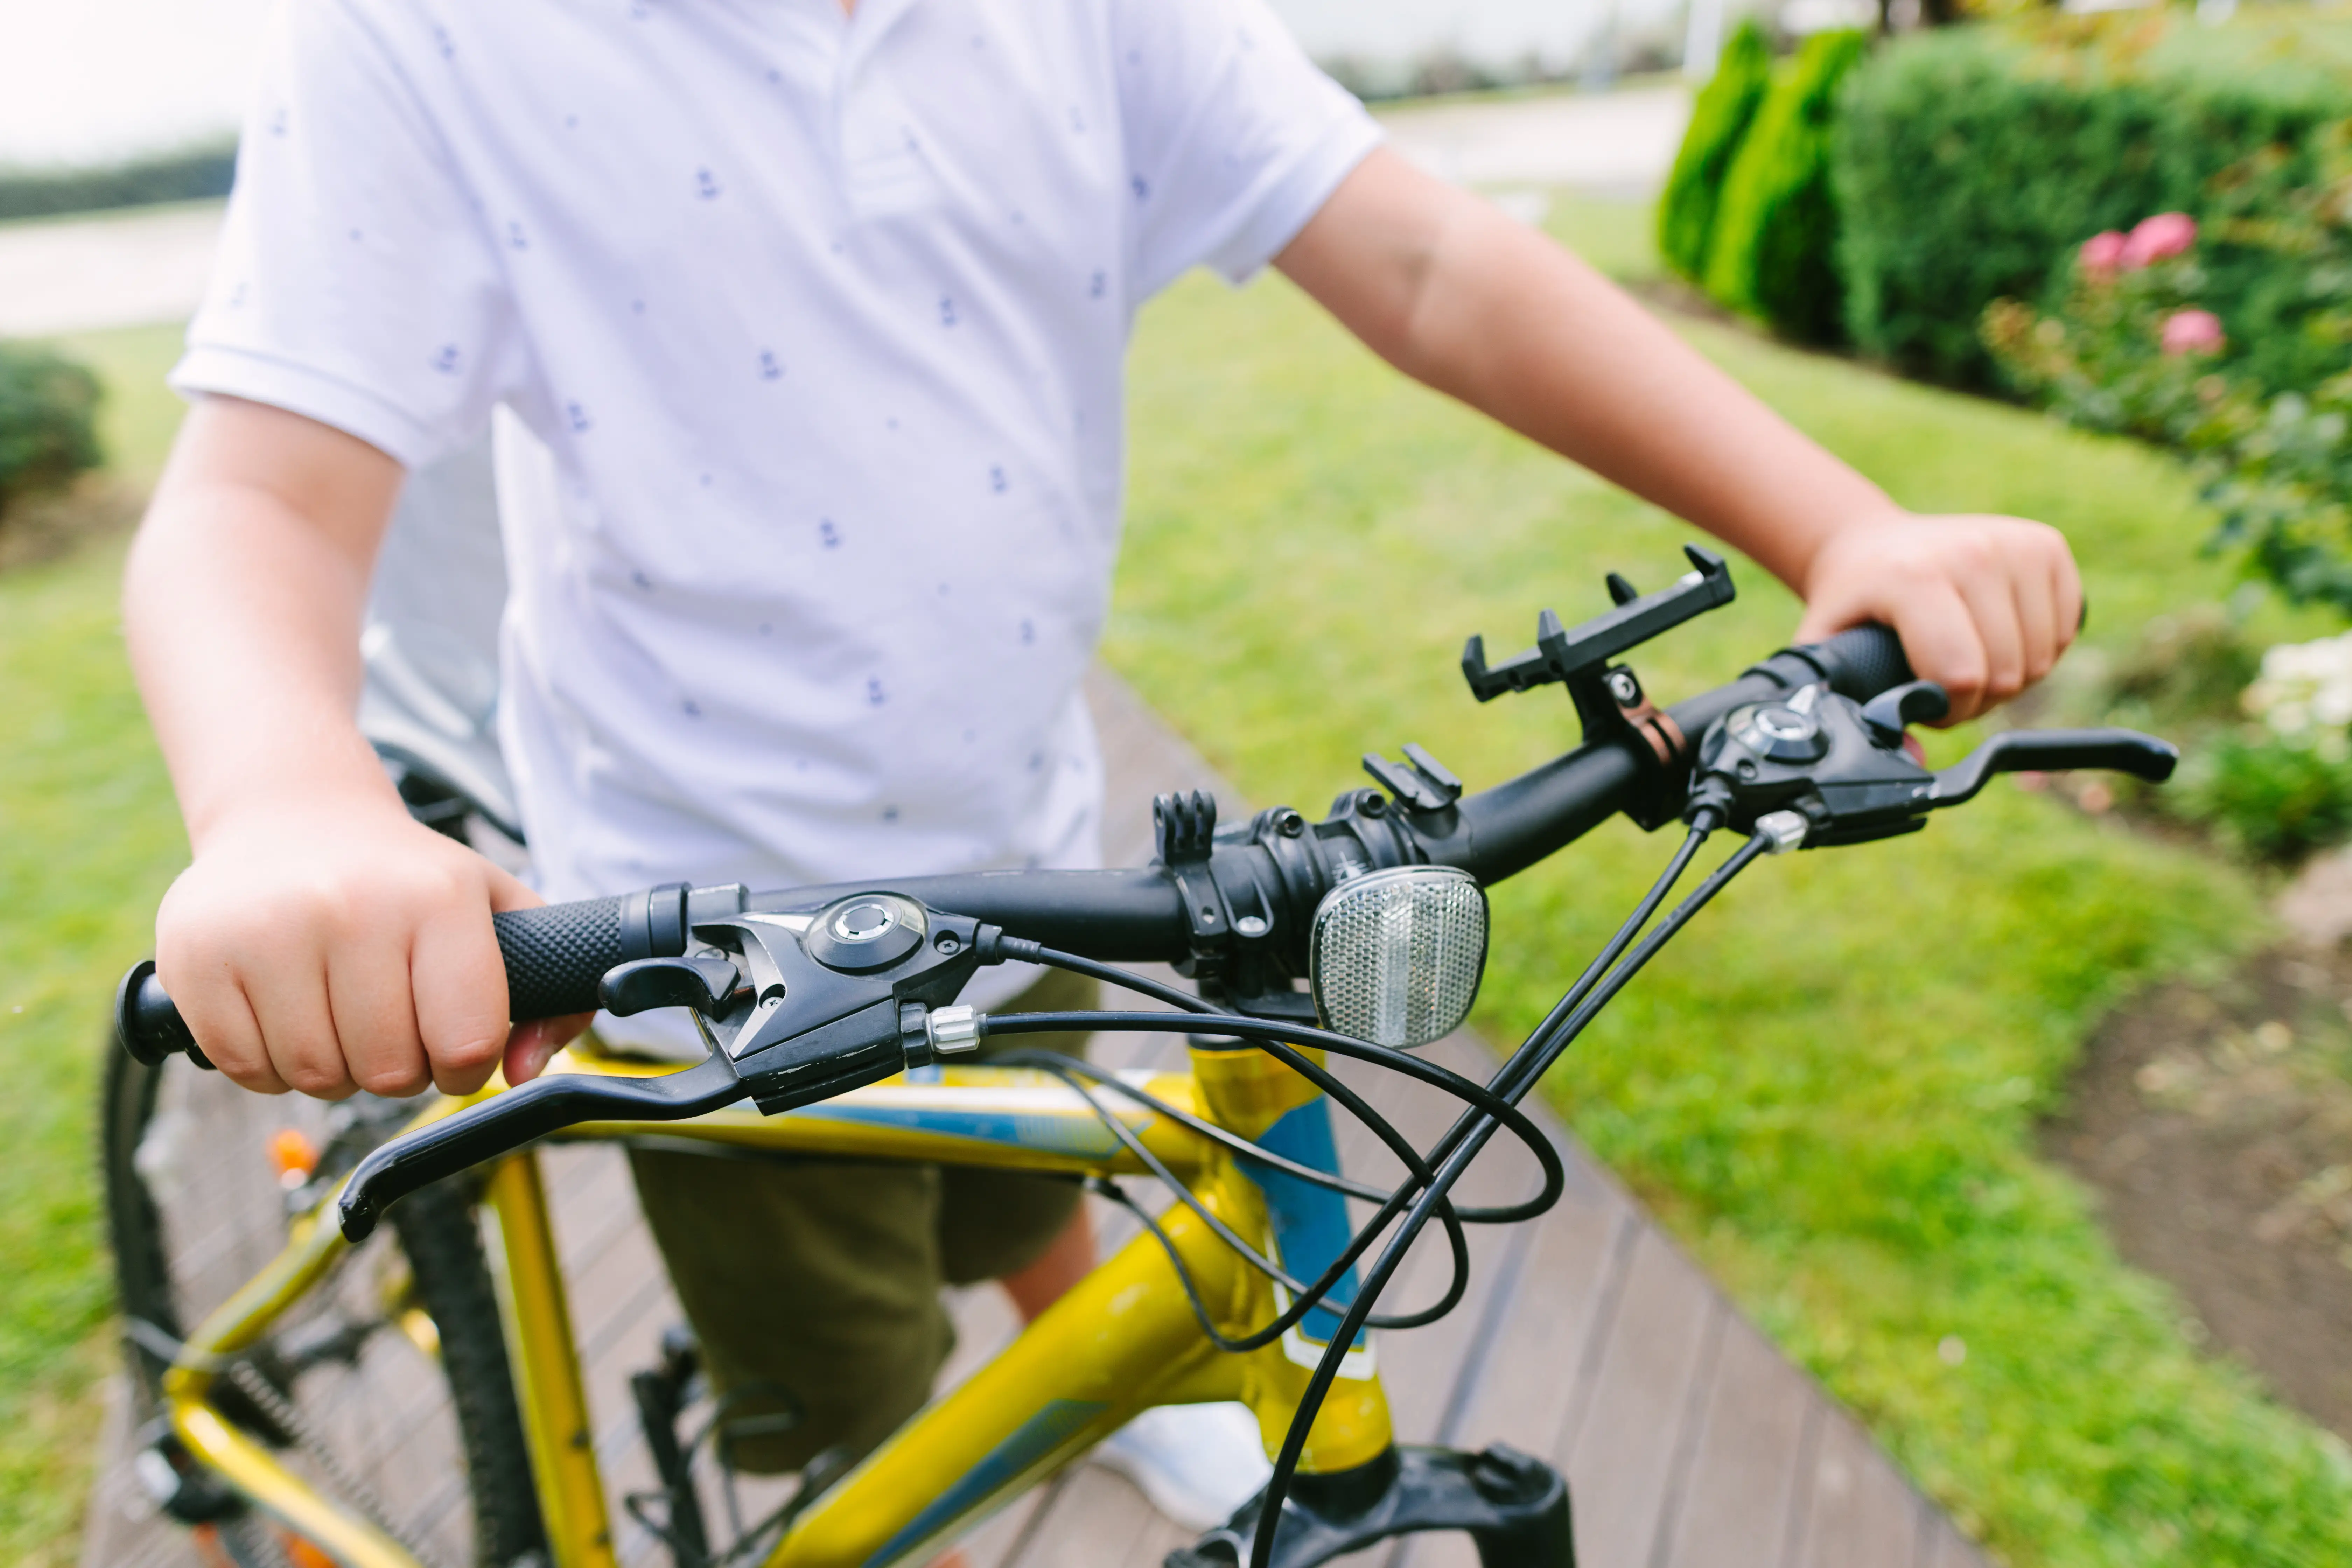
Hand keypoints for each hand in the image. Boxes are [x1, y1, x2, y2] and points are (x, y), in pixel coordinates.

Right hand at [154, 789, 585, 1098]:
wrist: (294, 816)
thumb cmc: (404, 878)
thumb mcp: (497, 910)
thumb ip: (549, 998)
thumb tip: (528, 1069)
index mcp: (437, 897)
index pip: (466, 1042)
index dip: (465, 1065)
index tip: (453, 1045)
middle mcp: (350, 908)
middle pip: (388, 1072)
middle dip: (397, 1067)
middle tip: (388, 1021)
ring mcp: (265, 930)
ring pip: (315, 1077)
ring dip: (334, 1067)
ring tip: (338, 1010)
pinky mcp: (197, 956)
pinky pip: (246, 1069)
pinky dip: (270, 1063)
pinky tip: (285, 1009)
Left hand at [1794, 513, 2081, 723]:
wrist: (1873, 543)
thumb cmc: (1854, 601)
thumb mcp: (1829, 650)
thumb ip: (1850, 708)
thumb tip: (1911, 758)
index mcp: (1914, 578)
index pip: (1961, 674)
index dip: (1947, 709)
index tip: (1923, 699)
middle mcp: (1972, 553)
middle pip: (2006, 673)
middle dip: (1976, 698)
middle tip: (1942, 681)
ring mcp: (2015, 545)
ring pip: (2041, 658)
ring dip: (2008, 677)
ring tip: (1967, 658)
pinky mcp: (2046, 545)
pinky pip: (2065, 631)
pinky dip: (2037, 649)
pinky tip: (1998, 635)